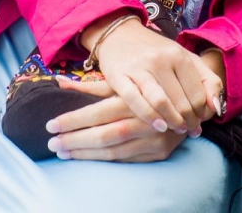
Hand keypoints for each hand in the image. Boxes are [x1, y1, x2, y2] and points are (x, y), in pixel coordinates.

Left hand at [44, 79, 187, 161]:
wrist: (190, 98)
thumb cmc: (147, 85)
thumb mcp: (122, 81)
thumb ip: (92, 85)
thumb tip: (59, 83)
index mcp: (136, 97)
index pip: (98, 112)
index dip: (73, 119)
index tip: (51, 124)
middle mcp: (146, 119)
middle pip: (104, 134)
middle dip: (75, 140)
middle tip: (52, 142)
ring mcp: (155, 138)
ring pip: (114, 150)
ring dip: (85, 153)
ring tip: (63, 151)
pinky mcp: (161, 152)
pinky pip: (127, 160)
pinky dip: (104, 160)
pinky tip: (86, 156)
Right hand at [81, 16, 220, 133]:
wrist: (119, 34)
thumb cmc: (156, 51)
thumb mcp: (185, 58)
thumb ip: (207, 80)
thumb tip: (216, 109)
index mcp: (179, 55)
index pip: (198, 95)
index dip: (202, 113)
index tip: (199, 122)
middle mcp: (160, 60)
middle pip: (182, 102)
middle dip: (189, 122)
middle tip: (189, 130)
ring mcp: (139, 68)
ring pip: (162, 103)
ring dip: (173, 122)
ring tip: (176, 130)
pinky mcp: (119, 76)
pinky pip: (136, 102)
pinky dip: (150, 117)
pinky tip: (158, 126)